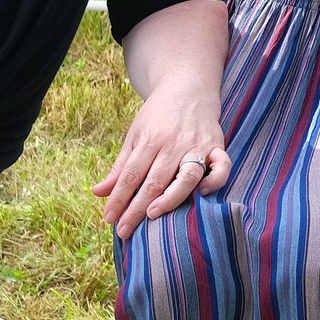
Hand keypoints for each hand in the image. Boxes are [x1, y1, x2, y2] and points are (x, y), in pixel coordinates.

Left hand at [95, 87, 230, 239]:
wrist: (188, 87)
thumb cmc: (158, 116)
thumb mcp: (135, 135)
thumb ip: (120, 166)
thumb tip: (98, 193)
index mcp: (150, 139)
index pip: (131, 175)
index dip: (118, 199)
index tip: (109, 219)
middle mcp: (174, 143)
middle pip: (154, 181)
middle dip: (137, 208)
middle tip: (125, 231)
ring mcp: (197, 144)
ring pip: (185, 177)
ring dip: (170, 198)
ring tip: (153, 216)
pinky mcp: (217, 146)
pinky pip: (221, 167)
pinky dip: (214, 181)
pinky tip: (201, 194)